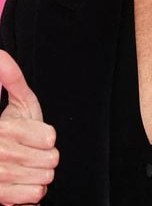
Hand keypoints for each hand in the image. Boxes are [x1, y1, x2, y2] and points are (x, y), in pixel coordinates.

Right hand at [0, 51, 58, 204]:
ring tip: (27, 165)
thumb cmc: (10, 129)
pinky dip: (33, 191)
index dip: (48, 138)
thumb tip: (2, 53)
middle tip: (32, 151)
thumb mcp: (18, 102)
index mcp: (4, 131)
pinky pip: (35, 196)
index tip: (37, 136)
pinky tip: (23, 181)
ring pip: (45, 178)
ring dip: (40, 173)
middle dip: (47, 156)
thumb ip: (12, 79)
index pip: (51, 140)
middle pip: (51, 160)